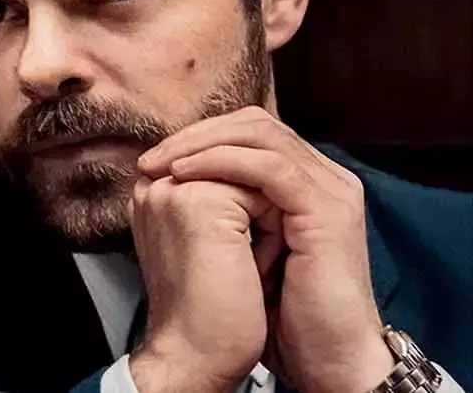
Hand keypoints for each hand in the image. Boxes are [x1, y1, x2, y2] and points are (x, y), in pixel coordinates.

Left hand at [137, 107, 393, 392]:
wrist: (322, 358)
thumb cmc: (279, 312)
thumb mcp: (240, 248)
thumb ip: (221, 208)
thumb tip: (167, 180)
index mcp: (305, 182)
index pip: (249, 132)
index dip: (199, 137)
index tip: (152, 160)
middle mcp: (323, 177)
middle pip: (255, 124)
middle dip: (196, 134)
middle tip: (152, 157)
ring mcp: (331, 189)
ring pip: (261, 135)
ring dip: (202, 144)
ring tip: (162, 163)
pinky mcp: (328, 209)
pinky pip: (270, 166)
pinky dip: (221, 162)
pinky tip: (186, 174)